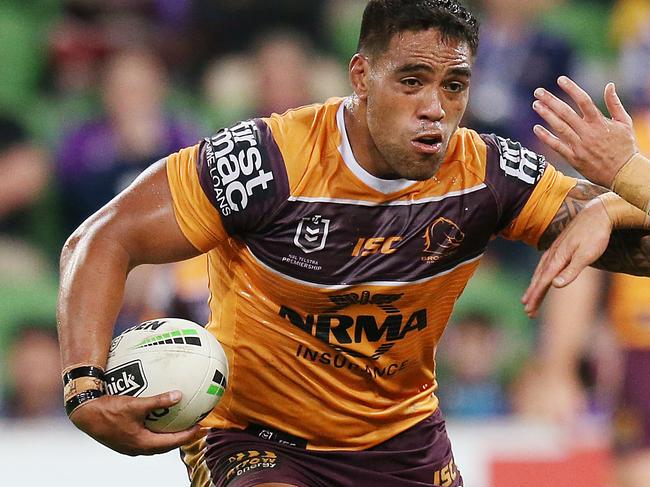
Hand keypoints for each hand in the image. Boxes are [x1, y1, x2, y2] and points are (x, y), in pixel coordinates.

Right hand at [69, 390, 205, 455]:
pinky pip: (145, 436)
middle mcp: (137, 448)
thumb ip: (158, 401)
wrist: (84, 413)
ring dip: (168, 435)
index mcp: (142, 443)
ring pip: (155, 443)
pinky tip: (157, 418)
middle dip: (181, 437)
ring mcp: (129, 445)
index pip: (172, 442)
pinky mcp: (123, 439)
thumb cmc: (108, 409)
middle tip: (195, 428)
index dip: (188, 436)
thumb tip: (179, 395)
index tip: (201, 428)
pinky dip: (156, 430)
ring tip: (180, 425)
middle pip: (165, 445)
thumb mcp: (136, 404)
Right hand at [522, 199, 611, 316]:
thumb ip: (571, 271)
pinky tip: (539, 277)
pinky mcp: (558, 247)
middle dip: (533, 295)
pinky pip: (544, 265)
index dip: (536, 295)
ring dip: (534, 286)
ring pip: (540, 272)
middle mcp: (552, 255)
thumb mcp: (586, 256)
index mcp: (558, 259)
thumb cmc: (595, 235)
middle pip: (539, 279)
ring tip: (528, 298)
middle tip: (527, 310)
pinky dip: (539, 275)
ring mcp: (554, 250)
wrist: (597, 214)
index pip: (543, 281)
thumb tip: (555, 285)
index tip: (529, 308)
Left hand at [532, 76, 637, 187]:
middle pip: (566, 113)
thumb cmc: (625, 146)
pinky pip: (557, 146)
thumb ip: (615, 103)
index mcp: (600, 122)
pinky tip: (536, 128)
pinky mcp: (574, 158)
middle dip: (551, 101)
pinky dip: (546, 137)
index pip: (583, 100)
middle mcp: (588, 133)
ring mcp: (580, 146)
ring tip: (535, 105)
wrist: (623, 173)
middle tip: (538, 91)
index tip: (560, 79)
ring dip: (546, 115)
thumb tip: (609, 85)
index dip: (571, 89)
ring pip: (559, 127)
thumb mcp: (624, 122)